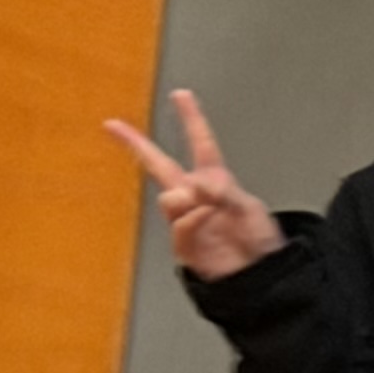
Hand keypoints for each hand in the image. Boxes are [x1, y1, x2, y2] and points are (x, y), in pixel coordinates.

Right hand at [101, 89, 283, 279]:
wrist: (259, 278)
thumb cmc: (260, 243)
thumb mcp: (250, 210)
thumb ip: (224, 192)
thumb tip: (196, 185)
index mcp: (215, 181)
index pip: (201, 144)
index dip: (191, 119)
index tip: (180, 95)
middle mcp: (195, 197)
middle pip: (159, 165)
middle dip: (136, 144)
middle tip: (113, 125)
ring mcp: (186, 219)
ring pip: (169, 195)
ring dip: (191, 200)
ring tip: (213, 211)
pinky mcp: (182, 242)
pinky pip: (179, 222)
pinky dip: (194, 219)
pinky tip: (207, 221)